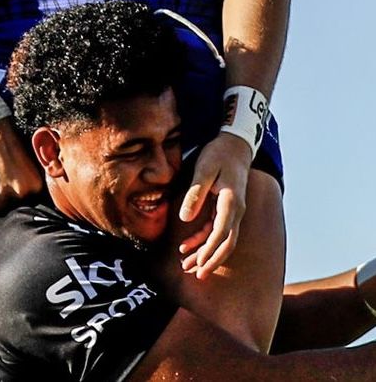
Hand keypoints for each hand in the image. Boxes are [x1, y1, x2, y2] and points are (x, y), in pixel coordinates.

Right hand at [0, 117, 42, 222]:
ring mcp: (1, 190)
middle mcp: (20, 190)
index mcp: (34, 184)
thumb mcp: (28, 165)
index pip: (31, 208)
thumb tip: (29, 203)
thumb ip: (29, 185)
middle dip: (11, 208)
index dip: (24, 206)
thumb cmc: (10, 143)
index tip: (20, 205)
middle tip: (6, 202)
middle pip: (16, 212)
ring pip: (0, 213)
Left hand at [178, 132, 250, 279]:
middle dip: (212, 261)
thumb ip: (195, 193)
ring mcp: (232, 210)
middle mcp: (236, 210)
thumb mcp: (204, 169)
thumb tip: (185, 219)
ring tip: (187, 266)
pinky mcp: (225, 208)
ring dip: (205, 254)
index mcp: (232, 202)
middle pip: (227, 243)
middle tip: (197, 276)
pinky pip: (216, 230)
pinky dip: (203, 240)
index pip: (223, 233)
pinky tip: (187, 247)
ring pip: (221, 240)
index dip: (210, 250)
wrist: (234, 144)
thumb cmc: (219, 153)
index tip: (198, 263)